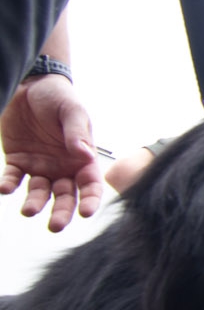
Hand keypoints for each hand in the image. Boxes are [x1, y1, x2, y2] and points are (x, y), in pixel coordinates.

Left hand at [0, 78, 103, 230]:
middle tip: (55, 226)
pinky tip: (4, 188)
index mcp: (82, 158)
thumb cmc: (58, 97)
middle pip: (65, 197)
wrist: (30, 84)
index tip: (85, 212)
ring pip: (39, 193)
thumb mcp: (72, 111)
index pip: (90, 184)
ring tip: (28, 211)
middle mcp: (62, 167)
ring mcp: (40, 166)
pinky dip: (8, 185)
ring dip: (34, 204)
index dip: (90, 200)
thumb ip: (77, 133)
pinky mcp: (18, 161)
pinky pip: (13, 178)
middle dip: (62, 213)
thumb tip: (84, 154)